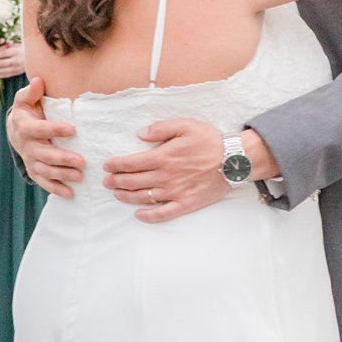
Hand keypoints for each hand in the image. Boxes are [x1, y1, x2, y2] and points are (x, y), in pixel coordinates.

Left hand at [0, 39, 24, 79]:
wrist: (36, 56)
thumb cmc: (24, 47)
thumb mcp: (18, 44)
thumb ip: (9, 45)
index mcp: (17, 51)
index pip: (5, 53)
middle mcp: (18, 60)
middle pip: (3, 63)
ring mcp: (18, 68)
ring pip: (4, 70)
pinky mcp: (18, 72)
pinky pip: (7, 75)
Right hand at [6, 76, 83, 196]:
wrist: (16, 129)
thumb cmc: (28, 110)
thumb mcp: (26, 99)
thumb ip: (32, 91)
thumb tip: (38, 81)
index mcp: (25, 126)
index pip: (39, 129)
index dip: (54, 129)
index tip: (73, 129)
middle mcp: (26, 145)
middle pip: (44, 154)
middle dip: (62, 158)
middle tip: (81, 161)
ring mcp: (30, 160)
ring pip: (45, 170)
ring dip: (62, 175)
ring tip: (80, 177)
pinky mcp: (34, 170)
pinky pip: (44, 181)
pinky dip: (55, 189)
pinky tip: (70, 194)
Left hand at [105, 118, 232, 222]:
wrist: (234, 160)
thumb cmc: (210, 141)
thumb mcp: (185, 125)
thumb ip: (160, 129)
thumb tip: (139, 134)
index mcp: (163, 157)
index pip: (131, 163)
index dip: (115, 165)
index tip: (107, 165)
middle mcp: (165, 177)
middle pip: (132, 181)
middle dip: (115, 181)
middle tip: (106, 181)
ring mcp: (174, 192)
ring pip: (143, 197)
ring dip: (126, 196)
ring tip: (117, 194)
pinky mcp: (185, 204)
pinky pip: (162, 214)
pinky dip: (148, 216)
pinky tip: (138, 215)